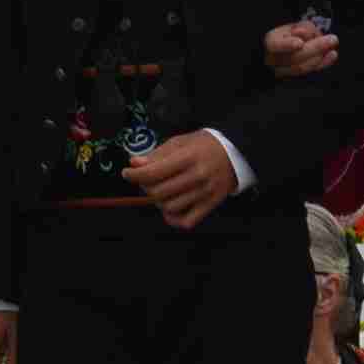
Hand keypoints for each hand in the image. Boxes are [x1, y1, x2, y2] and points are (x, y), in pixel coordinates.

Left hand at [122, 130, 241, 227]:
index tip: (127, 173)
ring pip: (169, 207)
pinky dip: (174, 219)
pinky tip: (170, 209)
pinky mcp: (210, 205)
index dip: (134, 175)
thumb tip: (134, 164)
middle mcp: (197, 176)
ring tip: (160, 191)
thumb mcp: (181, 142)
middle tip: (145, 180)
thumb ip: (157, 154)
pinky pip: (187, 221)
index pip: (153, 172)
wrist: (236, 153)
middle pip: (158, 192)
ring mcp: (204, 193)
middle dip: (145, 187)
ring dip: (158, 201)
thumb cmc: (204, 146)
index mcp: (187, 157)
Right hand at [260, 18, 336, 80]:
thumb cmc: (288, 35)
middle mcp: (273, 60)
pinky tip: (333, 54)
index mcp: (270, 42)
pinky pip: (309, 72)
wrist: (282, 49)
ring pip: (302, 67)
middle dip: (315, 48)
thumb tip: (309, 34)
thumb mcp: (292, 25)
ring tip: (331, 42)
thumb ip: (301, 28)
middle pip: (293, 57)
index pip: (275, 45)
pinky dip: (323, 63)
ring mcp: (283, 71)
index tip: (299, 43)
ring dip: (320, 55)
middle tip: (332, 39)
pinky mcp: (295, 76)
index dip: (287, 45)